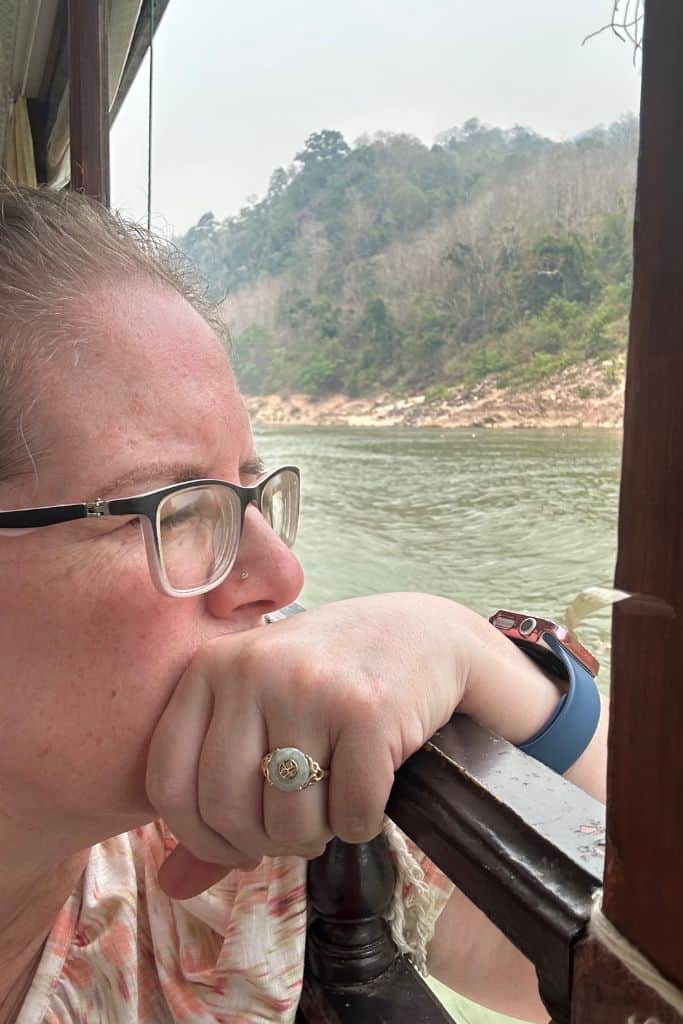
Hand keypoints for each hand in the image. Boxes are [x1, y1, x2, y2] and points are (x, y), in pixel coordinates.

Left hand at [146, 593, 472, 898]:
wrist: (424, 635)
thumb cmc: (330, 682)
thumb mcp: (259, 713)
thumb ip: (210, 795)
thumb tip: (171, 886)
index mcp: (210, 667)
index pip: (168, 783)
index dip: (199, 835)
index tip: (238, 841)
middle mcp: (252, 670)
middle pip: (227, 811)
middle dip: (265, 842)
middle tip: (297, 826)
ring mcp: (310, 688)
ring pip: (289, 822)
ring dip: (316, 835)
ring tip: (333, 801)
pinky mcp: (368, 711)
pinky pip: (351, 814)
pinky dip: (362, 822)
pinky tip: (371, 789)